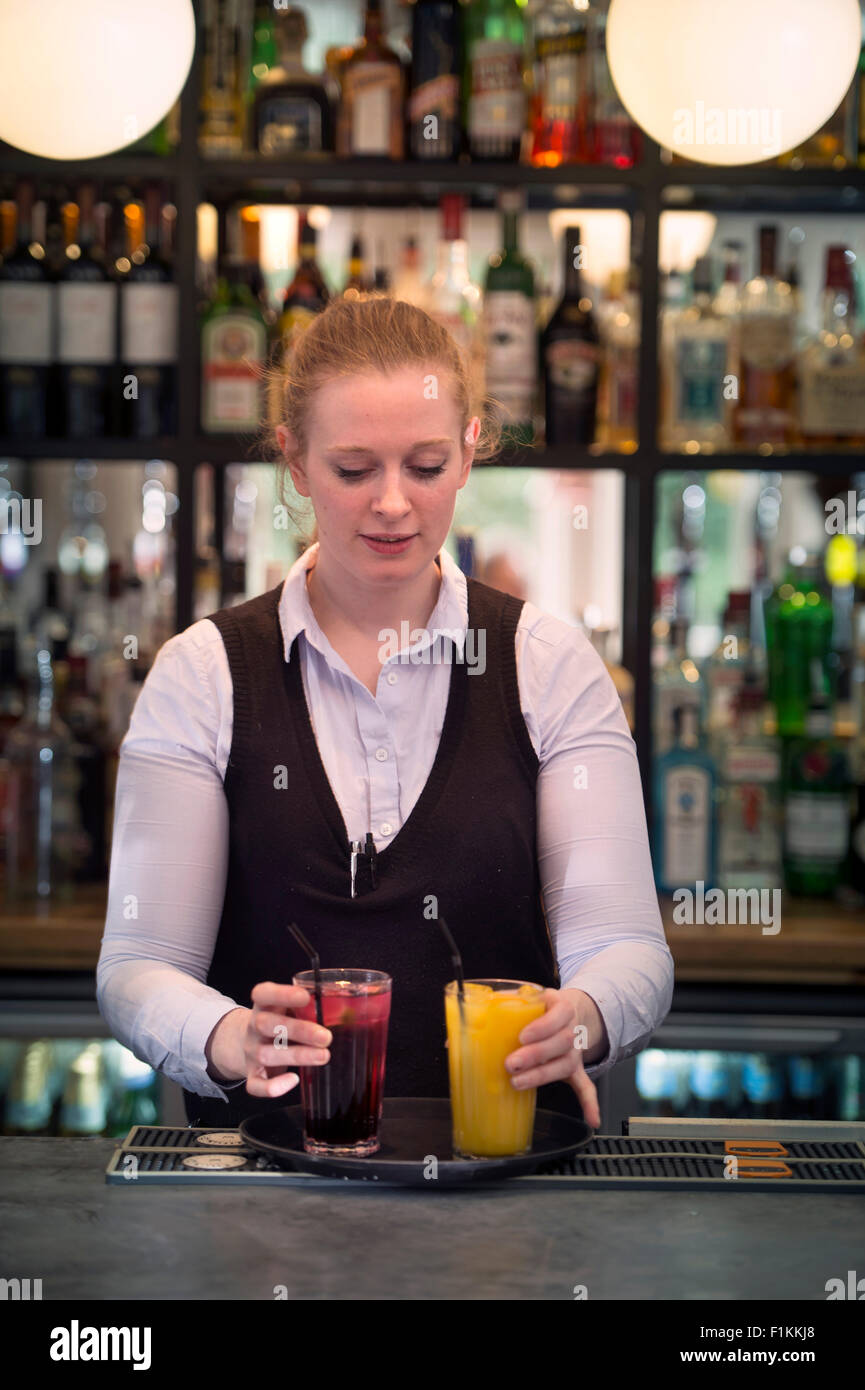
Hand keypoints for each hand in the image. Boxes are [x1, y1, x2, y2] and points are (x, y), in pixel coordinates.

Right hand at [244, 981, 332, 1099]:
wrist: (250, 1043)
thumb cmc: (280, 1022)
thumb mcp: (289, 1009)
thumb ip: (307, 1008)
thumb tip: (345, 1011)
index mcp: (263, 1005)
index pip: (263, 994)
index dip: (282, 994)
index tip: (305, 996)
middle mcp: (253, 1027)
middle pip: (266, 1024)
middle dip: (298, 1030)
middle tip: (326, 1037)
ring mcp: (250, 1052)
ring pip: (265, 1054)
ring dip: (297, 1056)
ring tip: (323, 1056)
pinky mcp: (252, 1075)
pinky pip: (256, 1085)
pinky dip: (274, 1086)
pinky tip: (294, 1080)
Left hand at [504, 987, 604, 1128]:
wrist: (570, 1012)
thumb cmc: (544, 1007)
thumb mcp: (531, 996)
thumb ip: (507, 1002)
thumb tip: (472, 1018)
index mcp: (562, 1007)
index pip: (557, 1016)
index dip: (541, 1027)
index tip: (522, 1036)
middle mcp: (572, 1030)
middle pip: (561, 1042)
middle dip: (535, 1055)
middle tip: (511, 1063)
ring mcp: (575, 1052)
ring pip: (565, 1065)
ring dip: (542, 1076)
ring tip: (517, 1083)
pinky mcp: (575, 1069)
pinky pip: (586, 1086)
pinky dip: (589, 1103)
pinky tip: (592, 1118)